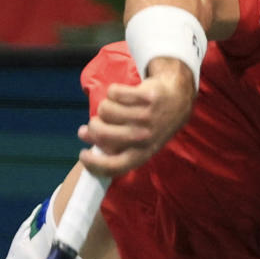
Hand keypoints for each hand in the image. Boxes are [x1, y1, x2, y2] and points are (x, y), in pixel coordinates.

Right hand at [78, 60, 194, 174]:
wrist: (176, 101)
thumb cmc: (149, 125)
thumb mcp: (136, 143)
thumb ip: (110, 144)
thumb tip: (83, 134)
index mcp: (141, 155)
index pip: (112, 166)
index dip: (92, 163)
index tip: (83, 154)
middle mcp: (144, 139)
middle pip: (102, 134)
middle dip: (93, 126)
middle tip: (97, 123)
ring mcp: (146, 117)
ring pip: (106, 109)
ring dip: (106, 106)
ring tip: (116, 107)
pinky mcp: (147, 97)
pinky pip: (114, 92)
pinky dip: (114, 92)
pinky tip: (123, 95)